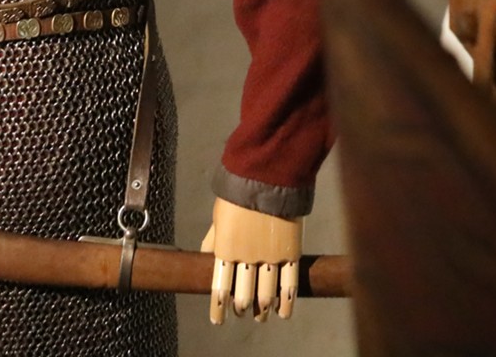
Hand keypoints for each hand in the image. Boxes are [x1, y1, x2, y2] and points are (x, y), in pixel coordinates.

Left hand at [199, 195, 302, 322]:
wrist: (267, 176)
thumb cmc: (238, 194)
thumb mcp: (219, 217)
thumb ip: (214, 240)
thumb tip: (204, 255)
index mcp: (225, 250)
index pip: (220, 288)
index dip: (219, 307)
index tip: (219, 319)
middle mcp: (247, 258)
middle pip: (243, 294)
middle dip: (241, 306)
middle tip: (242, 310)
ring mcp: (270, 256)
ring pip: (266, 293)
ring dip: (263, 308)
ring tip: (262, 315)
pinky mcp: (291, 251)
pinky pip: (289, 283)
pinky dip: (287, 300)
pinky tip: (284, 311)